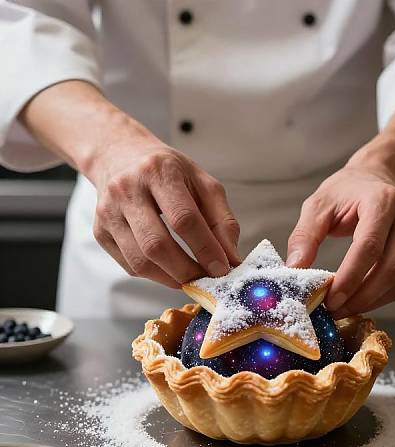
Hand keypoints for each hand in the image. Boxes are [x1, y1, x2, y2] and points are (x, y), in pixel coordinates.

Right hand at [88, 135, 240, 287]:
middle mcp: (128, 189)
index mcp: (158, 171)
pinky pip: (129, 265)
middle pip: (157, 245)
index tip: (222, 268)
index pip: (183, 218)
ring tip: (192, 278)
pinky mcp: (100, 231)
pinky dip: (155, 275)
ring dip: (171, 278)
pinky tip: (170, 269)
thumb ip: (223, 220)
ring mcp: (109, 212)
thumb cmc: (167, 171)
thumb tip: (232, 258)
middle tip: (207, 280)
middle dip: (187, 271)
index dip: (205, 248)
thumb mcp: (203, 183)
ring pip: (140, 261)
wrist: (120, 156)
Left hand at [286, 165, 394, 317]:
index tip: (330, 298)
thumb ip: (305, 235)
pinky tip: (357, 301)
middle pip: (389, 268)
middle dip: (360, 297)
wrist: (376, 179)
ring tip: (342, 309)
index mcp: (382, 201)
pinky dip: (379, 298)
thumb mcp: (318, 205)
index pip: (369, 246)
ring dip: (369, 302)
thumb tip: (295, 267)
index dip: (350, 277)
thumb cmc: (347, 191)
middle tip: (334, 310)